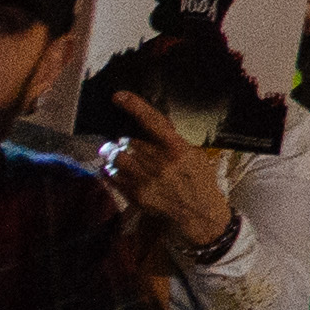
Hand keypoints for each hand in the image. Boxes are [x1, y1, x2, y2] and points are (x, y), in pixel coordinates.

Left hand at [93, 102, 236, 251]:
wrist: (198, 213)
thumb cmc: (199, 180)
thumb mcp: (195, 156)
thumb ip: (173, 142)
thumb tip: (151, 127)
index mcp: (178, 148)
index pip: (153, 122)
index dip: (135, 107)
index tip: (119, 96)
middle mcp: (160, 162)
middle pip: (129, 141)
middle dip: (125, 141)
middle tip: (126, 144)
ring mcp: (146, 178)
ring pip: (117, 157)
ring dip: (115, 154)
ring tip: (117, 155)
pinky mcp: (136, 193)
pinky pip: (113, 176)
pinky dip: (110, 171)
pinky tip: (114, 170)